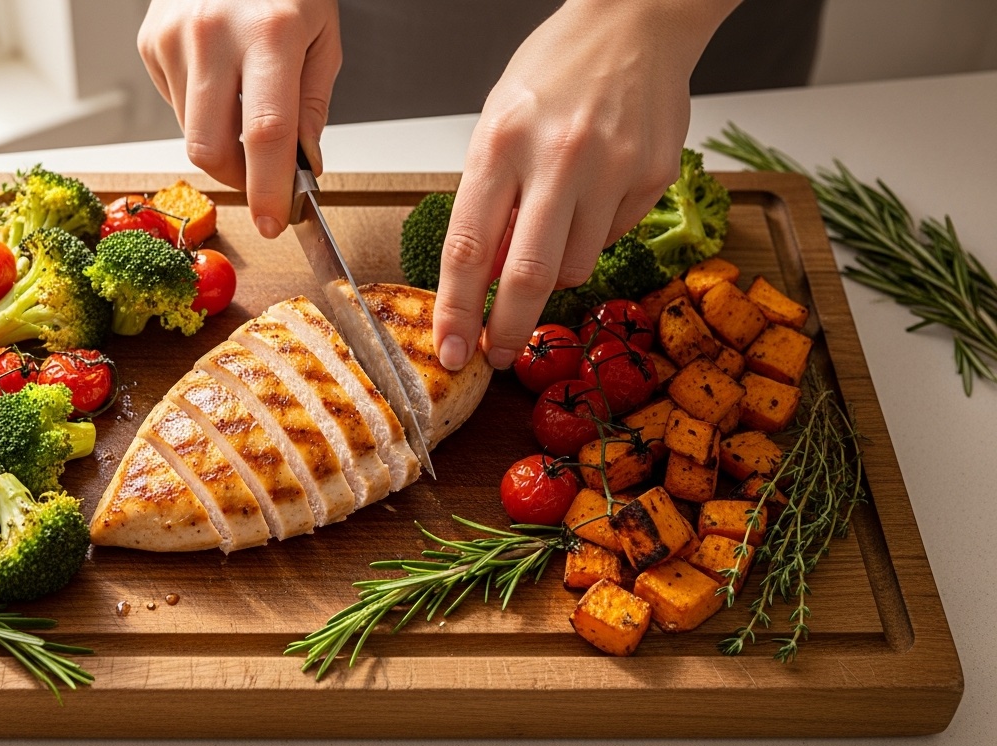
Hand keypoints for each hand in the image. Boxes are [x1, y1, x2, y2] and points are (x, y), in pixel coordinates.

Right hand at [138, 0, 340, 238]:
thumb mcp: (321, 36)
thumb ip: (311, 107)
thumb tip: (303, 169)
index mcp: (269, 33)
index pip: (266, 134)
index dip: (270, 188)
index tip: (276, 222)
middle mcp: (213, 35)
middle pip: (210, 147)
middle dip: (239, 178)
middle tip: (265, 178)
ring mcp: (173, 38)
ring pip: (190, 133)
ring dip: (222, 140)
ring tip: (245, 100)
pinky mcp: (150, 42)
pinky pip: (175, 106)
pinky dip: (201, 109)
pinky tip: (219, 76)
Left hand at [434, 0, 739, 370]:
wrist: (636, 22)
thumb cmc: (556, 70)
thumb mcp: (499, 123)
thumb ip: (489, 199)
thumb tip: (487, 277)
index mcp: (502, 142)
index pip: (469, 247)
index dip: (457, 309)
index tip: (451, 348)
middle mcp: (559, 158)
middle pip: (528, 275)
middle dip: (509, 329)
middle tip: (498, 353)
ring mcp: (613, 170)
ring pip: (574, 266)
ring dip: (553, 272)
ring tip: (552, 227)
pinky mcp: (653, 178)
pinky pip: (612, 238)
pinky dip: (592, 235)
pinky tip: (593, 193)